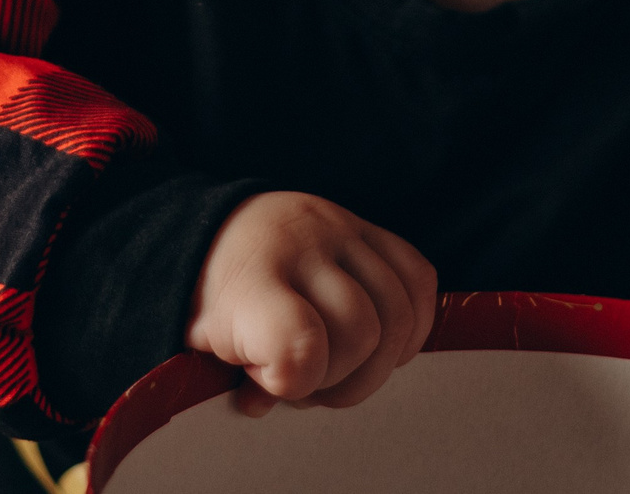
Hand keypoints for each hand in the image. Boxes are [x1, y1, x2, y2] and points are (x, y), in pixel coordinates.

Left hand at [186, 191, 437, 415]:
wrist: (222, 230)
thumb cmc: (219, 299)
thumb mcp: (209, 343)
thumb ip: (243, 378)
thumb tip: (269, 402)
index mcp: (250, 281)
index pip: (296, 339)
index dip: (299, 382)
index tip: (280, 387)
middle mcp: (300, 246)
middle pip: (360, 332)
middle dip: (341, 380)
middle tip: (311, 384)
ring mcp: (341, 230)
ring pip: (398, 312)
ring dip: (379, 362)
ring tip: (345, 368)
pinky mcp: (370, 227)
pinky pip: (419, 277)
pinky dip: (413, 325)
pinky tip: (383, 344)